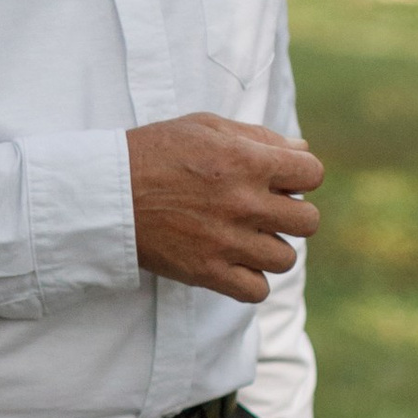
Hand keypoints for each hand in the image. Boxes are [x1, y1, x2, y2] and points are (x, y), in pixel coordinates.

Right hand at [127, 112, 321, 302]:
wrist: (104, 193)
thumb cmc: (152, 153)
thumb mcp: (203, 127)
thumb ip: (257, 137)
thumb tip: (301, 150)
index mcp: (246, 161)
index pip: (312, 174)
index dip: (300, 176)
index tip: (280, 181)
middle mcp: (244, 202)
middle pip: (307, 221)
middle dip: (291, 214)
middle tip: (264, 212)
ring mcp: (227, 241)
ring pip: (285, 258)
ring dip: (270, 249)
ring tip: (245, 239)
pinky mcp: (207, 272)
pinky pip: (257, 290)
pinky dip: (250, 281)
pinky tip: (234, 264)